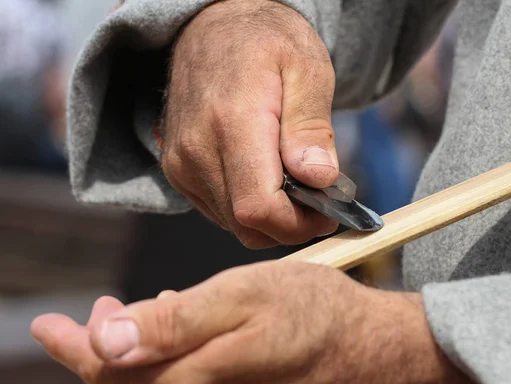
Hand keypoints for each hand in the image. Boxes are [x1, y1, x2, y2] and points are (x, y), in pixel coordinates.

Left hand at [31, 263, 499, 383]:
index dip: (72, 344)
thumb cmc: (317, 315)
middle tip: (105, 310)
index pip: (105, 371)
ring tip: (153, 318)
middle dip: (99, 353)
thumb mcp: (244, 295)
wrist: (380, 361)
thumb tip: (103, 344)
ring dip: (136, 365)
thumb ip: (171, 324)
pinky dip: (170, 381)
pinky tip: (191, 350)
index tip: (47, 323)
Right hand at [162, 0, 339, 248]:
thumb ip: (311, 126)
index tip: (328, 214)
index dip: (298, 224)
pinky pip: (220, 212)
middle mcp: (197, 150)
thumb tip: (318, 178)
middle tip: (318, 201)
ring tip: (294, 182)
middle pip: (246, 225)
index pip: (258, 207)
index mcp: (232, 122)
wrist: (215, 26)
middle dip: (289, 225)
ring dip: (270, 218)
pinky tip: (267, 178)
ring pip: (234, 224)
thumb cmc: (267, 42)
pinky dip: (248, 208)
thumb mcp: (308, 69)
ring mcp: (181, 164)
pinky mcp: (177, 171)